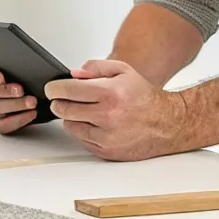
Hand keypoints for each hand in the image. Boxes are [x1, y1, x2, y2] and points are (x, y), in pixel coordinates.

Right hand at [0, 68, 39, 135]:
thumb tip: (20, 62)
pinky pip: (3, 125)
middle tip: (20, 90)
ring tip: (31, 102)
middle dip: (5, 91)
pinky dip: (18, 119)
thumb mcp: (14, 69)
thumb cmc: (19, 79)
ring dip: (15, 105)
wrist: (31, 94)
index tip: (0, 78)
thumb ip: (11, 66)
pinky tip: (30, 113)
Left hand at [45, 59, 195, 161]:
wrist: (166, 123)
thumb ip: (96, 67)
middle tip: (62, 99)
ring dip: (72, 117)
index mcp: (110, 93)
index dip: (54, 89)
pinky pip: (82, 140)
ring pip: (71, 126)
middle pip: (65, 110)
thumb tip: (73, 74)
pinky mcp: (107, 151)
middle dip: (60, 103)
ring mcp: (106, 136)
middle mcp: (107, 116)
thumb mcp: (124, 71)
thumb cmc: (145, 98)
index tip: (51, 89)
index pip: (68, 91)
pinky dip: (83, 131)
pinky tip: (94, 123)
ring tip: (84, 111)